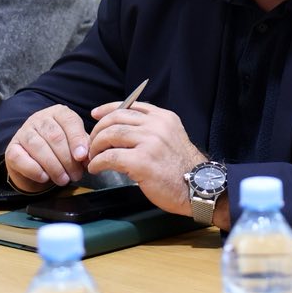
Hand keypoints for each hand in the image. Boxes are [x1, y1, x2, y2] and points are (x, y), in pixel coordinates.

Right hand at [4, 105, 90, 192]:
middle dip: (67, 159)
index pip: (69, 121)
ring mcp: (23, 132)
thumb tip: (87, 158)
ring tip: (64, 180)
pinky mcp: (11, 149)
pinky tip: (45, 178)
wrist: (35, 164)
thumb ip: (83, 148)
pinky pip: (21, 158)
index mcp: (58, 113)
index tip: (82, 157)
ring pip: (38, 146)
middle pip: (55, 136)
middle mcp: (39, 119)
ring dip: (54, 166)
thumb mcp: (74, 145)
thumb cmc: (60, 151)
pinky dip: (34, 170)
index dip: (77, 139)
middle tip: (76, 176)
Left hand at [85, 100, 202, 215]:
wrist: (199, 188)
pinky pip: (110, 157)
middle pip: (116, 118)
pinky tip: (96, 168)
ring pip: (110, 135)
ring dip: (96, 146)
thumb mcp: (171, 138)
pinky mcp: (142, 161)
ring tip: (92, 157)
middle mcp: (156, 125)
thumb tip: (122, 130)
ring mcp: (150, 142)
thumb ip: (152, 130)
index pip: (130, 105)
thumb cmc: (183, 169)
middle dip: (98, 130)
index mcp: (163, 118)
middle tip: (91, 144)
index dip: (108, 108)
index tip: (95, 114)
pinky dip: (98, 162)